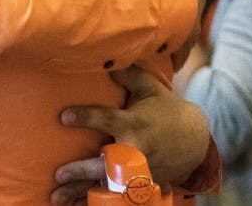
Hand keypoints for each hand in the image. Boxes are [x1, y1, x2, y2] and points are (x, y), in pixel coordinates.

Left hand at [51, 67, 209, 204]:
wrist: (195, 141)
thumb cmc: (165, 109)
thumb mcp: (150, 88)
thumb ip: (127, 75)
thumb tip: (106, 59)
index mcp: (133, 123)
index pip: (106, 119)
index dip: (85, 117)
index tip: (63, 116)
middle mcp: (135, 150)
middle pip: (105, 164)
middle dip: (82, 170)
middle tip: (58, 174)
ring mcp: (137, 170)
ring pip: (106, 185)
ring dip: (81, 193)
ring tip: (56, 197)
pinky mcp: (139, 183)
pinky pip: (113, 195)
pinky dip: (94, 201)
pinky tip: (72, 205)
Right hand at [143, 0, 202, 69]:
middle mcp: (196, 0)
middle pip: (187, 4)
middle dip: (178, 9)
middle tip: (164, 14)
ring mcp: (190, 23)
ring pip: (181, 29)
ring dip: (173, 35)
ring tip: (159, 42)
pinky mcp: (181, 43)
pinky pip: (173, 50)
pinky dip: (167, 53)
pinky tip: (160, 59)